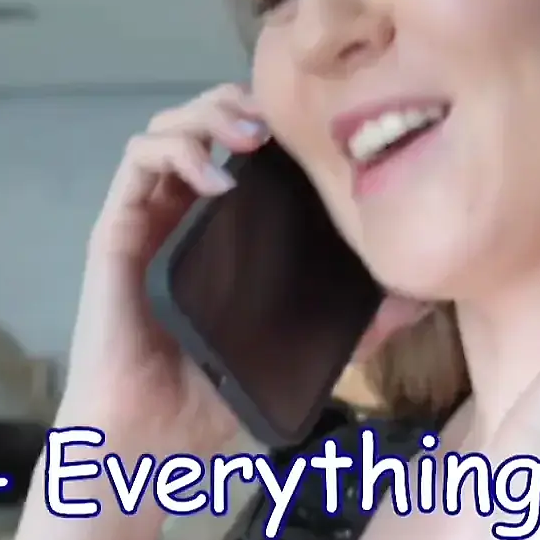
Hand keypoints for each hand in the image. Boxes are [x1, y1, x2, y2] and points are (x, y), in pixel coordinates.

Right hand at [65, 84, 428, 451]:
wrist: (155, 437)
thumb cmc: (217, 395)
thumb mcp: (304, 349)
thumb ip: (358, 326)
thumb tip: (421, 300)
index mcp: (226, 228)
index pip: (245, 146)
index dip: (276, 119)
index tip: (319, 125)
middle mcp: (186, 211)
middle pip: (205, 119)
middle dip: (243, 101)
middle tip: (282, 123)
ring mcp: (150, 216)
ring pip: (169, 126)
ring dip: (209, 113)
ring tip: (252, 138)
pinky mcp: (118, 228)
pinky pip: (137, 161)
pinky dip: (176, 151)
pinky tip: (216, 178)